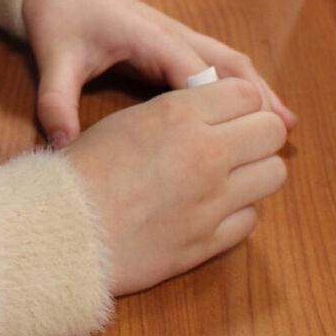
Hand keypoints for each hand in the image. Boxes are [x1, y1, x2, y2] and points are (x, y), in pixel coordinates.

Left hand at [22, 0, 296, 148]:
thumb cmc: (58, 16)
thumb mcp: (54, 59)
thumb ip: (55, 101)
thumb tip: (62, 145)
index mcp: (152, 38)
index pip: (196, 73)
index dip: (220, 105)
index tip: (244, 140)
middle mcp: (173, 35)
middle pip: (227, 65)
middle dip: (255, 98)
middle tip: (282, 135)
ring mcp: (176, 36)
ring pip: (228, 62)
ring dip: (255, 89)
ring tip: (285, 123)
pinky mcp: (172, 42)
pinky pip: (215, 63)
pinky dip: (240, 83)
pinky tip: (253, 106)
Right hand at [61, 78, 287, 295]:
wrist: (62, 231)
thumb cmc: (82, 170)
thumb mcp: (128, 122)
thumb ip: (177, 115)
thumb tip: (209, 115)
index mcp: (180, 115)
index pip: (247, 93)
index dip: (240, 100)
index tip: (226, 110)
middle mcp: (206, 154)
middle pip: (271, 130)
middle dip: (258, 131)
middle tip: (236, 140)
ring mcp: (213, 201)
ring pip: (272, 174)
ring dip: (255, 170)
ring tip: (229, 173)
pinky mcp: (209, 242)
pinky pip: (251, 218)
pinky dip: (238, 210)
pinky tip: (212, 206)